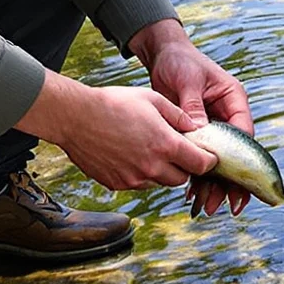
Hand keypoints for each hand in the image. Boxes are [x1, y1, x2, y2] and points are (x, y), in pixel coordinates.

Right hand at [15, 71, 216, 194]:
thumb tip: (195, 127)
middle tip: (179, 151)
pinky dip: (142, 174)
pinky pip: (139, 184)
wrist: (76, 117)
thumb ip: (178, 116)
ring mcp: (134, 178)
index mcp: (166, 145)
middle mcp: (152, 167)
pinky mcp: (118, 184)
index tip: (207, 156)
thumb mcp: (152, 99)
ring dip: (163, 171)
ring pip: (160, 182)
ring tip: (151, 150)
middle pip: (182, 178)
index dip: (207, 161)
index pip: (200, 165)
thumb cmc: (113, 103)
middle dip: (184, 166)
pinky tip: (132, 155)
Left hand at [128, 18, 255, 217]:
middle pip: (234, 154)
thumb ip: (193, 107)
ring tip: (207, 206)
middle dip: (231, 181)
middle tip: (226, 205)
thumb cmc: (180, 62)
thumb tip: (198, 132)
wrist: (162, 56)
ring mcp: (213, 125)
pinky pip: (200, 157)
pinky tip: (192, 194)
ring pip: (218, 160)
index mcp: (234, 100)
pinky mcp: (196, 132)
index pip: (244, 133)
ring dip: (214, 184)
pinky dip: (197, 175)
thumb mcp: (187, 81)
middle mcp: (227, 115)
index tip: (239, 182)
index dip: (243, 160)